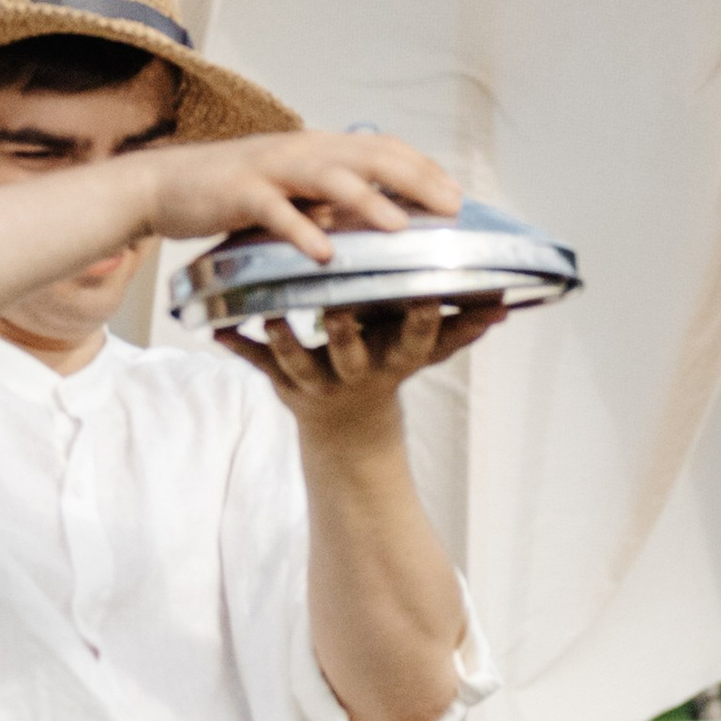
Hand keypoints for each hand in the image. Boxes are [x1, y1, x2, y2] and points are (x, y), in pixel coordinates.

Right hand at [144, 125, 462, 258]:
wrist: (165, 185)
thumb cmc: (234, 193)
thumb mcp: (292, 189)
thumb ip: (331, 195)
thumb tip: (380, 214)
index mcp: (318, 148)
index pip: (381, 149)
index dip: (421, 168)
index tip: (457, 195)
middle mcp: (301, 151)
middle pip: (367, 157)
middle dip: (413, 180)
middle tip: (451, 208)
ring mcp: (270, 170)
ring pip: (327, 178)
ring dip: (367, 202)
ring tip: (400, 228)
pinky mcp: (239, 193)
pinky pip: (275, 212)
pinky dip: (301, 231)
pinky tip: (324, 253)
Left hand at [221, 296, 503, 433]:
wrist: (348, 430)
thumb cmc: (388, 367)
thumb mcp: (424, 353)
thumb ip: (461, 327)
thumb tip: (506, 302)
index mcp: (394, 359)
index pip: (414, 339)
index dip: (421, 319)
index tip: (424, 291)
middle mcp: (357, 372)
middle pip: (352, 354)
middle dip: (346, 333)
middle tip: (337, 306)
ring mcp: (319, 380)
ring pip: (300, 362)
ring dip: (285, 341)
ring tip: (268, 317)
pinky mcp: (285, 382)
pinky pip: (258, 366)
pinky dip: (237, 348)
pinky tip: (214, 328)